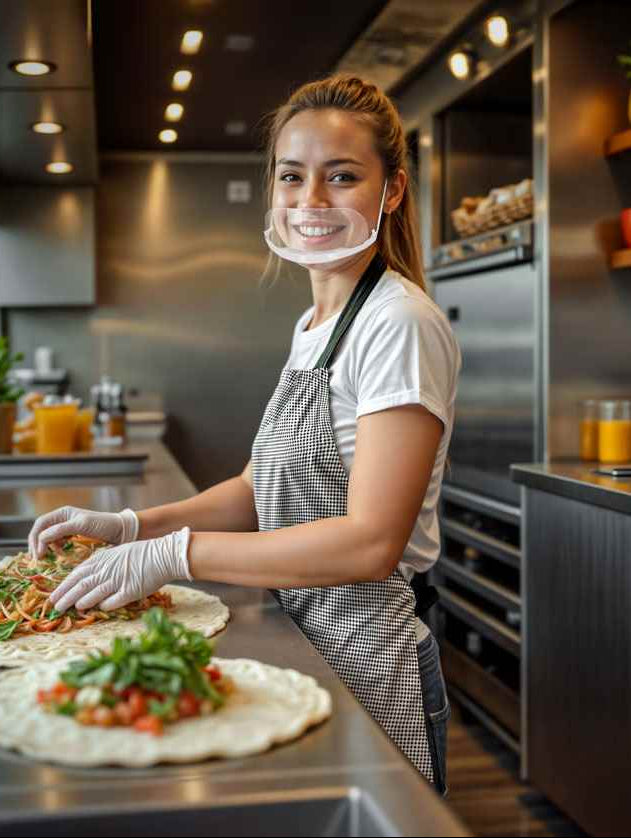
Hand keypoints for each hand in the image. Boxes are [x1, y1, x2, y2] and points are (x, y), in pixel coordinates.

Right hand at [28, 506, 138, 558]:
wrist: (122, 531)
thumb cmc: (104, 524)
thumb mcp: (81, 525)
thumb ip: (61, 529)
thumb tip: (42, 538)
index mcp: (63, 513)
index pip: (41, 523)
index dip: (36, 538)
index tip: (38, 553)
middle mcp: (63, 520)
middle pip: (42, 531)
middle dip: (38, 544)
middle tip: (38, 559)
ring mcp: (68, 529)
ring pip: (49, 538)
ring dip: (46, 548)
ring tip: (47, 558)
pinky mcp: (74, 538)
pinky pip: (58, 544)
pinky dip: (55, 550)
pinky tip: (59, 555)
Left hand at [49, 527, 191, 612]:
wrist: (164, 554)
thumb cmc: (141, 553)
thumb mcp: (116, 554)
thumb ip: (101, 564)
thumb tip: (85, 579)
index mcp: (103, 559)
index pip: (77, 574)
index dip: (64, 586)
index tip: (53, 596)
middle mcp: (108, 570)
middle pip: (81, 585)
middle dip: (66, 596)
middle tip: (55, 606)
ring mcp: (119, 580)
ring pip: (93, 594)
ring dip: (81, 602)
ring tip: (72, 609)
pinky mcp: (131, 591)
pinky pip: (113, 601)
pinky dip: (104, 605)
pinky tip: (98, 609)